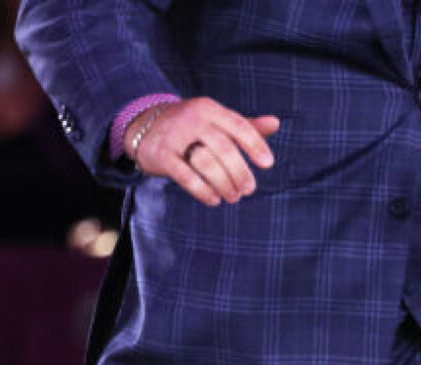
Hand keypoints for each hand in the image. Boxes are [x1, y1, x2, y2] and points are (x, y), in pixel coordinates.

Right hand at [131, 97, 278, 205]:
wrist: (144, 126)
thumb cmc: (191, 127)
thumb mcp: (216, 122)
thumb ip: (246, 125)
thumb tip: (276, 122)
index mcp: (209, 109)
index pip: (238, 125)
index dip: (256, 145)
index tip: (268, 164)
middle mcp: (191, 118)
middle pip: (224, 147)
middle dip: (240, 172)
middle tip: (249, 190)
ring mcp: (174, 136)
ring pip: (206, 163)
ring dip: (224, 184)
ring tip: (233, 197)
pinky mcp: (161, 155)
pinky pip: (186, 177)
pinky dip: (203, 191)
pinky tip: (214, 200)